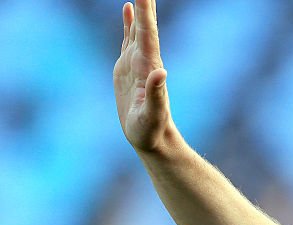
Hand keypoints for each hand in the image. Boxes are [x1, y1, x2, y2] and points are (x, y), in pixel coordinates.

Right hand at [113, 0, 171, 151]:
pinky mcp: (127, 67)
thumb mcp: (151, 115)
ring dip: (139, 8)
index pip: (147, 34)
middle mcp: (145, 60)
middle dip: (145, 4)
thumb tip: (160, 72)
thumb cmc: (151, 130)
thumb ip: (155, 94)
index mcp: (149, 67)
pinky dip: (129, 21)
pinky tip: (128, 8)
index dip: (145, 13)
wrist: (151, 138)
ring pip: (137, 28)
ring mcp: (136, 62)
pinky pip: (128, 38)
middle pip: (144, 25)